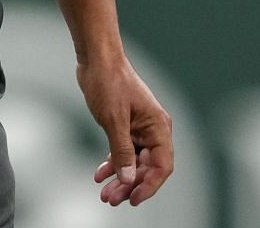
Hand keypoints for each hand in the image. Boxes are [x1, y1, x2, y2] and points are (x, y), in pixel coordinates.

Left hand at [80, 56, 173, 206]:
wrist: (97, 60)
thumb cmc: (109, 82)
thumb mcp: (114, 120)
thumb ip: (122, 151)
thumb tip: (128, 179)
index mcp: (158, 126)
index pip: (162, 165)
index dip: (150, 185)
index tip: (133, 199)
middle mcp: (153, 129)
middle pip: (147, 167)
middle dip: (130, 185)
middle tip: (111, 198)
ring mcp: (139, 128)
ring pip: (134, 162)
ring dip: (120, 178)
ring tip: (104, 193)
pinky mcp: (126, 126)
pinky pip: (124, 152)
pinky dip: (113, 164)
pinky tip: (99, 174)